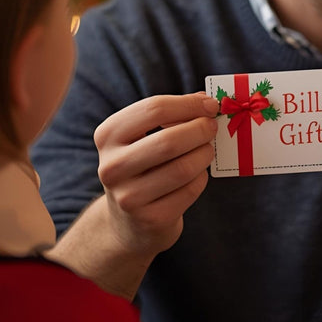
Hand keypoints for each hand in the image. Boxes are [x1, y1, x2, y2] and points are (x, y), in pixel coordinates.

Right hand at [94, 92, 218, 256]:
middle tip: (213, 127)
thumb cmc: (144, 166)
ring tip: (207, 150)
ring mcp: (129, 197)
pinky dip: (201, 177)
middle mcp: (112, 166)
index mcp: (108, 135)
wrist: (129, 221)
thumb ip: (174, 114)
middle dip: (200, 130)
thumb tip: (208, 100)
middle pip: (169, 140)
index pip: (154, 109)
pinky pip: (190, 190)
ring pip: (183, 168)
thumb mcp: (146, 136)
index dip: (188, 105)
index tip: (211, 105)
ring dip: (204, 154)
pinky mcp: (150, 219)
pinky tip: (197, 174)